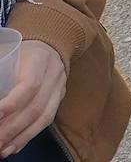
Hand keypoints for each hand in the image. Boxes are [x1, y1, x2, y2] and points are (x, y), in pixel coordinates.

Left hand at [0, 41, 65, 156]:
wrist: (50, 45)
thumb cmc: (21, 52)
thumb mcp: (9, 54)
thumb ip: (1, 74)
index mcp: (39, 59)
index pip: (29, 85)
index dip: (11, 104)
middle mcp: (54, 74)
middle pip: (35, 106)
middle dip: (12, 128)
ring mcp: (60, 88)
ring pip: (44, 117)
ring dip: (21, 137)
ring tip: (2, 151)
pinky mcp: (59, 99)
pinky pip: (47, 120)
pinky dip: (29, 135)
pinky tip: (15, 146)